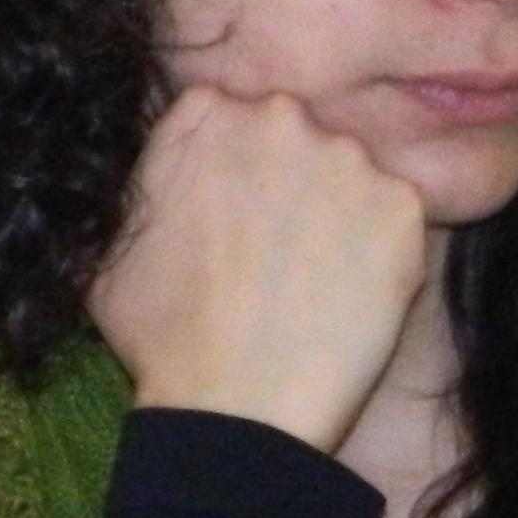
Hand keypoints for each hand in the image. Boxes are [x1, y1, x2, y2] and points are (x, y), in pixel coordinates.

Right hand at [90, 87, 430, 453]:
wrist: (238, 406)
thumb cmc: (163, 337)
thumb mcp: (113, 244)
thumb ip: (147, 179)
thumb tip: (165, 165)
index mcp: (204, 114)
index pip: (226, 111)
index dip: (231, 164)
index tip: (231, 208)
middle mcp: (280, 118)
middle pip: (292, 132)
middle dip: (287, 177)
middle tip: (275, 247)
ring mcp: (348, 158)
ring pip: (347, 171)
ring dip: (336, 211)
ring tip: (310, 278)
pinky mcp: (404, 204)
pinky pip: (394, 213)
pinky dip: (379, 247)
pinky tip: (349, 293)